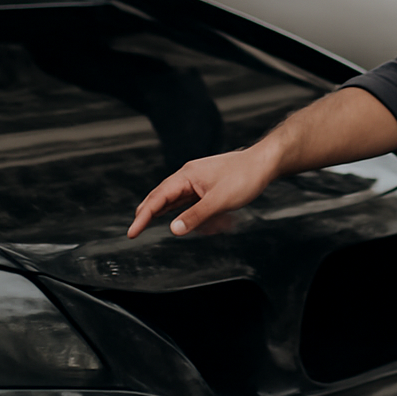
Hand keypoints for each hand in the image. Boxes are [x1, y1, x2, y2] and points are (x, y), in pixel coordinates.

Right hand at [128, 147, 279, 238]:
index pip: (158, 199)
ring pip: (178, 202)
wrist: (265, 163)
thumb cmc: (245, 177)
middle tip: (135, 230)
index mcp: (186, 176)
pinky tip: (197, 222)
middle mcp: (188, 176)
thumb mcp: (219, 201)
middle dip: (150, 214)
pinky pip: (192, 202)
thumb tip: (173, 229)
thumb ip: (195, 216)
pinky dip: (192, 213)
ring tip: (178, 225)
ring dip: (178, 216)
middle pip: (162, 198)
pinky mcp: (207, 186)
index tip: (132, 232)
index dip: (143, 217)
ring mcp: (197, 181)